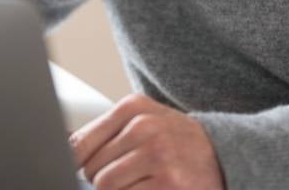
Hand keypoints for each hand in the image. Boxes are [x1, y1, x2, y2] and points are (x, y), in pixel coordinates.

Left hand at [72, 94, 224, 189]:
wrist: (225, 155)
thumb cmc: (176, 141)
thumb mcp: (143, 122)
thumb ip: (105, 132)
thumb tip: (63, 146)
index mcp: (133, 108)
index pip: (79, 144)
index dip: (79, 165)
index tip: (91, 170)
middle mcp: (144, 127)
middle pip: (92, 169)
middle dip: (102, 180)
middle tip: (129, 177)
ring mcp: (157, 155)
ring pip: (106, 186)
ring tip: (141, 183)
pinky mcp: (168, 183)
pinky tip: (152, 189)